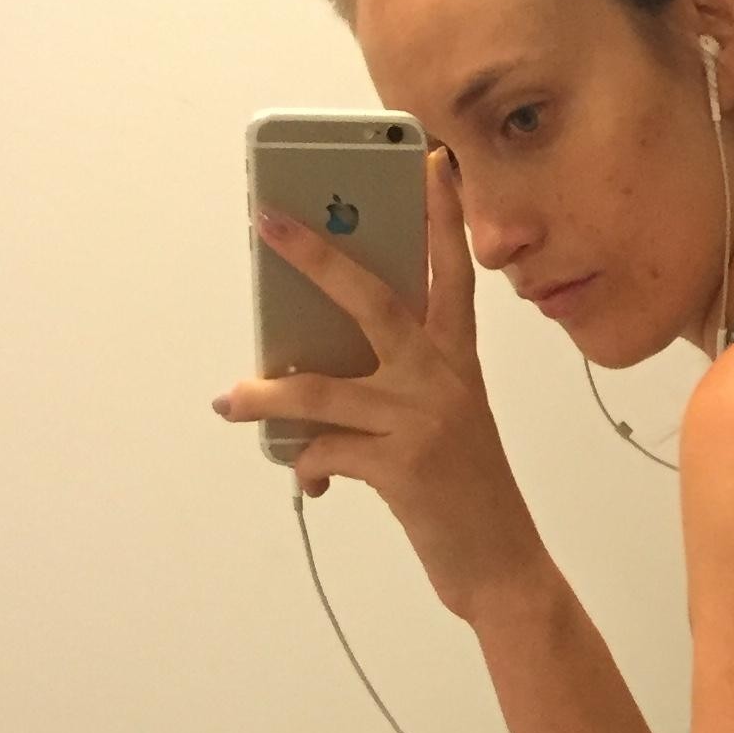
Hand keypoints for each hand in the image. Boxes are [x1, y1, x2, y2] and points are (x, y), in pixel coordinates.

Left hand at [213, 150, 546, 620]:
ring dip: (265, 395)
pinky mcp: (402, 467)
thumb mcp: (443, 427)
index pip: (452, 274)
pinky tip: (309, 479)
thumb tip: (309, 372)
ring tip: (230, 401)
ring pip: (321, 388)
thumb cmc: (466, 496)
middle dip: (315, 257)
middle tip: (267, 222)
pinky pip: (325, 449)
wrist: (503, 569)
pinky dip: (306, 464)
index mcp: (458, 364)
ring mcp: (423, 421)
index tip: (428, 162)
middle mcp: (443, 381)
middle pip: (373, 299)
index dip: (441, 217)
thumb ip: (395, 388)